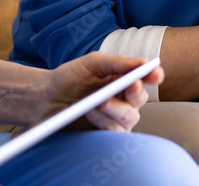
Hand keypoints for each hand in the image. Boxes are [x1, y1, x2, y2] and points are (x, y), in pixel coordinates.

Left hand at [41, 52, 161, 131]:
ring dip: (115, 108)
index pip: (145, 77)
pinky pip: (115, 132)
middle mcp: (125, 98)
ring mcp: (117, 118)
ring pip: (130, 116)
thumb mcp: (91, 63)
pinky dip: (104, 121)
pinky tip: (90, 112)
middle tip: (128, 85)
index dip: (153, 75)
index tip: (154, 73)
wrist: (45, 99)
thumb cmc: (69, 78)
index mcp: (123, 78)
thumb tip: (143, 63)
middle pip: (141, 98)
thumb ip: (117, 62)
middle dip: (135, 92)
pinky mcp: (107, 135)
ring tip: (95, 102)